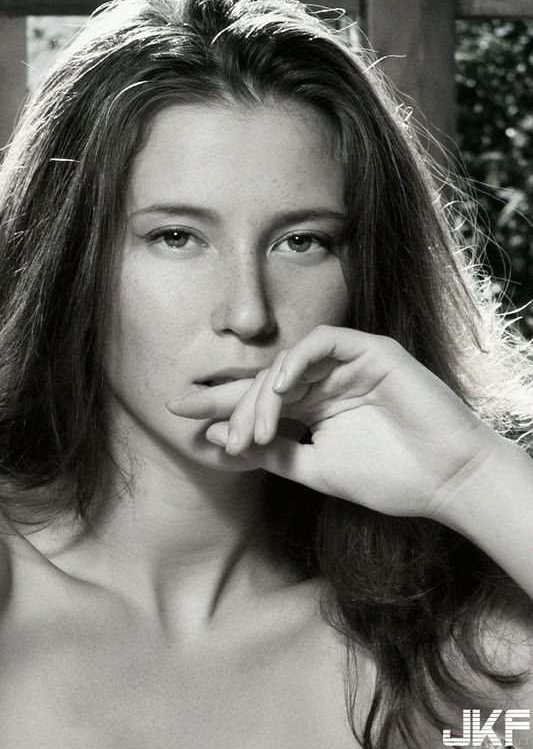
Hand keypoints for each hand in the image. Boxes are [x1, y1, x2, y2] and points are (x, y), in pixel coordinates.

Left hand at [166, 326, 502, 519]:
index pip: (259, 401)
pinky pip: (323, 343)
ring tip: (250, 432)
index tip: (179, 416)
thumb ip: (275, 453)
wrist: (445, 480)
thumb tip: (223, 442)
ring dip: (262, 396)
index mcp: (314, 407)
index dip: (220, 406)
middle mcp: (325, 382)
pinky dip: (296, 361)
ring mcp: (347, 364)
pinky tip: (279, 389)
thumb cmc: (389, 477)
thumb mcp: (316, 469)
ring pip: (286, 364)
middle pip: (264, 382)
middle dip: (230, 403)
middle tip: (208, 429)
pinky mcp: (370, 350)